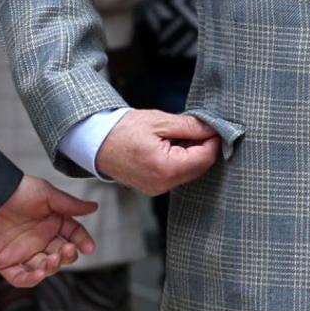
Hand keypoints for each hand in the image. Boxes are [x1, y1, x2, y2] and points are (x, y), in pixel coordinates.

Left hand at [0, 175, 98, 287]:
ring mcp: (23, 252)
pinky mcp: (6, 262)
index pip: (73, 234)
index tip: (88, 247)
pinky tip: (40, 273)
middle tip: (68, 250)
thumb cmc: (15, 190)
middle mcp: (39, 238)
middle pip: (61, 254)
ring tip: (53, 259)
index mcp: (51, 222)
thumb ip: (69, 204)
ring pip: (45, 267)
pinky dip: (31, 279)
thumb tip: (94, 208)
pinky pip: (21, 277)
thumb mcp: (45, 194)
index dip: (82, 241)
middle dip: (68, 255)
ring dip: (53, 267)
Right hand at [96, 110, 219, 195]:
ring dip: (193, 155)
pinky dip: (181, 162)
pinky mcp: (152, 188)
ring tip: (183, 135)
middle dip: (204, 148)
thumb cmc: (123, 130)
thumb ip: (189, 126)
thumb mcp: (159, 121)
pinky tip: (174, 146)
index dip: (213, 141)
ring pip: (189, 173)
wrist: (96, 142)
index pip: (204, 158)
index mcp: (165, 167)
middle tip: (200, 128)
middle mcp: (163, 184)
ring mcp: (157, 189)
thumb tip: (211, 128)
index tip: (213, 126)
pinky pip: (176, 177)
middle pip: (199, 168)